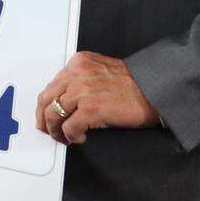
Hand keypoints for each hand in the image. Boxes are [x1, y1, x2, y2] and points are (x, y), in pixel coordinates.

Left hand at [36, 51, 159, 144]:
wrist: (155, 89)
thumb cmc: (133, 84)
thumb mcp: (101, 70)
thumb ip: (81, 79)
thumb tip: (65, 100)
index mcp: (79, 63)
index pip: (51, 85)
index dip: (45, 105)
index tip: (46, 115)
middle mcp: (77, 74)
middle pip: (46, 99)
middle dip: (44, 119)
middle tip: (49, 130)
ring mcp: (83, 91)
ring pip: (53, 115)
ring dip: (56, 131)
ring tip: (64, 137)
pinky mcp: (91, 109)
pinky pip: (69, 128)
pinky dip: (71, 136)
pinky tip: (80, 138)